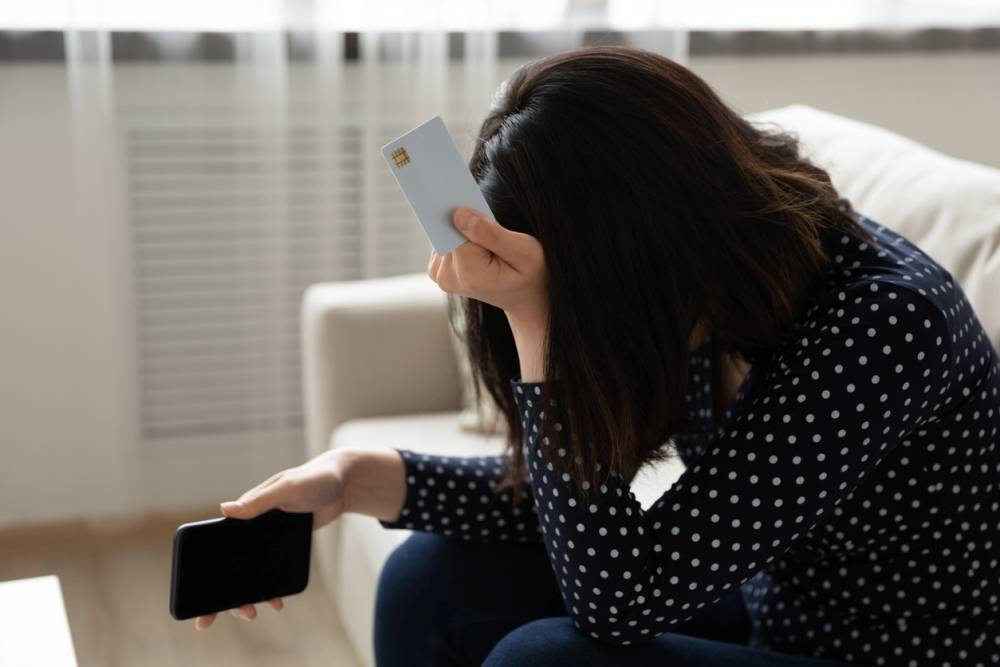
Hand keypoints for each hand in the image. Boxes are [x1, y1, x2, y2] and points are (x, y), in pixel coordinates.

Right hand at [194, 449, 350, 629]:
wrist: (343, 484)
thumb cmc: (313, 478)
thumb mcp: (287, 488)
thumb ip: (259, 501)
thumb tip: (225, 510)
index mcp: (245, 510)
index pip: (217, 543)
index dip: (204, 569)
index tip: (194, 594)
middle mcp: (252, 526)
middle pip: (230, 563)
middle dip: (221, 592)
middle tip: (214, 617)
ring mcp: (268, 539)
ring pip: (251, 571)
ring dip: (247, 594)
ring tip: (252, 612)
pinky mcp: (284, 546)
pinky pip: (272, 570)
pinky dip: (270, 587)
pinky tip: (275, 600)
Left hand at [428, 207, 547, 325]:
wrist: (526, 297)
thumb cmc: (531, 274)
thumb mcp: (524, 252)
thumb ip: (492, 234)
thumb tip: (458, 214)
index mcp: (468, 274)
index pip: (454, 229)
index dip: (468, 214)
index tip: (476, 209)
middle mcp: (447, 277)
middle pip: (446, 230)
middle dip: (468, 222)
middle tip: (492, 230)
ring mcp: (440, 274)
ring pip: (444, 232)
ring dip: (465, 230)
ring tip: (489, 243)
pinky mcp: (438, 269)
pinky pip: (442, 238)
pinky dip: (460, 236)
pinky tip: (479, 244)